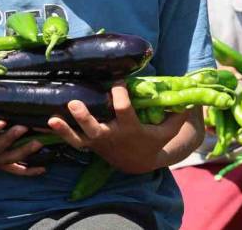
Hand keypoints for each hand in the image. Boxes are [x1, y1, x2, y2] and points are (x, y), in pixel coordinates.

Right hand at [0, 121, 45, 176]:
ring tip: (38, 143)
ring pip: (12, 157)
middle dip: (12, 136)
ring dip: (25, 150)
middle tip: (24, 127)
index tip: (1, 122)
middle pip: (0, 145)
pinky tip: (43, 168)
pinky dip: (30, 170)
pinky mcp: (2, 167)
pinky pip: (17, 171)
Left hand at [47, 84, 188, 174]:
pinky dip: (61, 133)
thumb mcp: (167, 129)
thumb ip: (179, 114)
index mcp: (130, 128)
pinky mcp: (90, 144)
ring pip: (80, 136)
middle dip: (85, 116)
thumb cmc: (153, 139)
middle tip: (74, 103)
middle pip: (96, 127)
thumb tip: (193, 96)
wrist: (138, 162)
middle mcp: (111, 135)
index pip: (124, 110)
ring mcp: (98, 141)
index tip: (118, 80)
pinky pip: (73, 141)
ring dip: (66, 128)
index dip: (120, 94)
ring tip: (52, 118)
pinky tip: (47, 122)